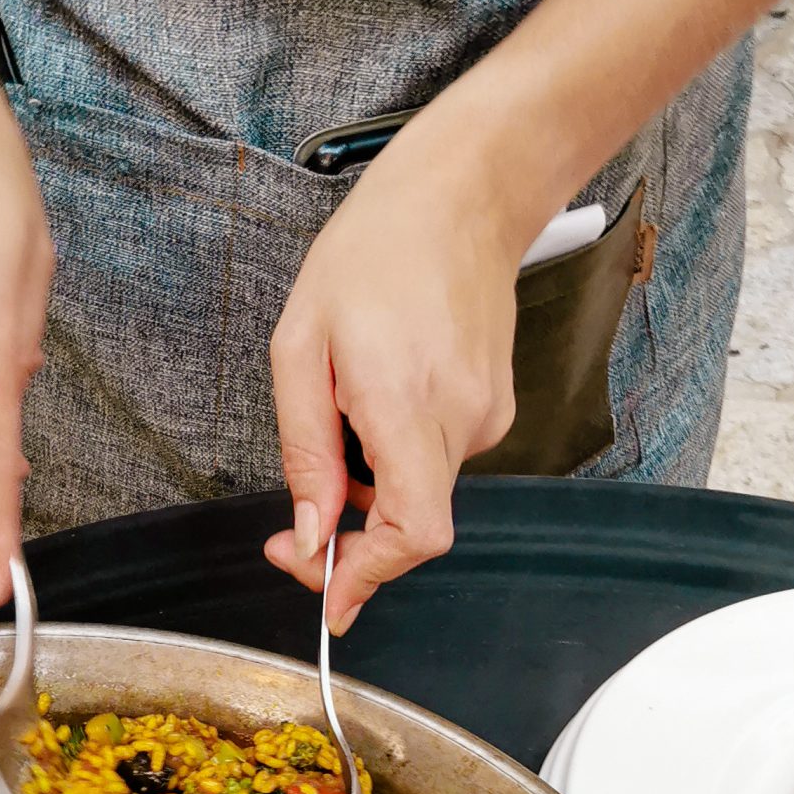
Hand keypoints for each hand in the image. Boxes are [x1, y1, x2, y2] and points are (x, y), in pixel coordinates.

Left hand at [264, 119, 539, 631]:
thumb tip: (313, 533)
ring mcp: (486, 416)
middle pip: (414, 528)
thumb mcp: (301, 349)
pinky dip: (396, 459)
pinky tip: (377, 400)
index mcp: (406, 402)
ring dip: (372, 490)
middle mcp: (461, 418)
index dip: (370, 578)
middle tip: (299, 529)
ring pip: (420, 495)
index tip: (331, 597)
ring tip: (341, 416)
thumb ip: (306, 453)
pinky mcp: (493, 409)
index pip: (413, 533)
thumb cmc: (373, 254)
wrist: (460, 196)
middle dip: (354, 543)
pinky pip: (435, 461)